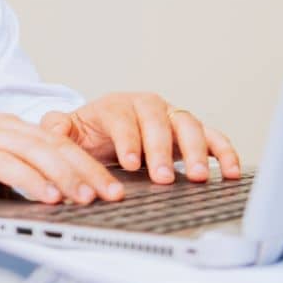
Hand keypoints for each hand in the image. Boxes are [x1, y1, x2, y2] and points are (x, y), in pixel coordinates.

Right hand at [0, 112, 126, 205]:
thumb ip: (22, 176)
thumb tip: (63, 197)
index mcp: (5, 127)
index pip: (57, 142)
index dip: (87, 163)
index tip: (111, 186)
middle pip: (53, 144)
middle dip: (86, 170)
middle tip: (110, 194)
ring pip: (35, 152)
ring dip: (65, 177)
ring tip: (86, 198)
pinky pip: (7, 165)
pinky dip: (31, 181)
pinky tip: (48, 197)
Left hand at [40, 92, 240, 183]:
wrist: (103, 131)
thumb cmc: (88, 133)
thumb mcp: (68, 131)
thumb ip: (58, 128)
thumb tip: (53, 128)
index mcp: (116, 105)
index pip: (123, 117)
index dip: (129, 139)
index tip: (131, 163)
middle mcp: (147, 106)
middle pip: (158, 120)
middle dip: (162, 149)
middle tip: (162, 177)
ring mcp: (171, 118)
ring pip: (188, 126)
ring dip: (196, 151)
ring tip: (197, 177)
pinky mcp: (191, 133)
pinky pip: (213, 138)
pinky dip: (224, 152)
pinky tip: (229, 172)